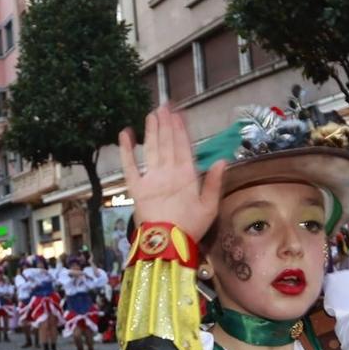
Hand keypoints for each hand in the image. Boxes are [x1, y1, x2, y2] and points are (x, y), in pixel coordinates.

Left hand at [119, 107, 224, 238]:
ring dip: (151, 129)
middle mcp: (168, 171)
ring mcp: (150, 177)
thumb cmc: (191, 227)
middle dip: (165, 123)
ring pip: (151, 148)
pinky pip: (129, 164)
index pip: (183, 146)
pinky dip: (126, 148)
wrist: (166, 243)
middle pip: (167, 142)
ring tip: (151, 114)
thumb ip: (215, 183)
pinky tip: (125, 133)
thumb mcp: (210, 207)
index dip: (180, 129)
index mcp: (187, 175)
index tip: (178, 114)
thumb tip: (223, 160)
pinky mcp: (135, 186)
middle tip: (163, 106)